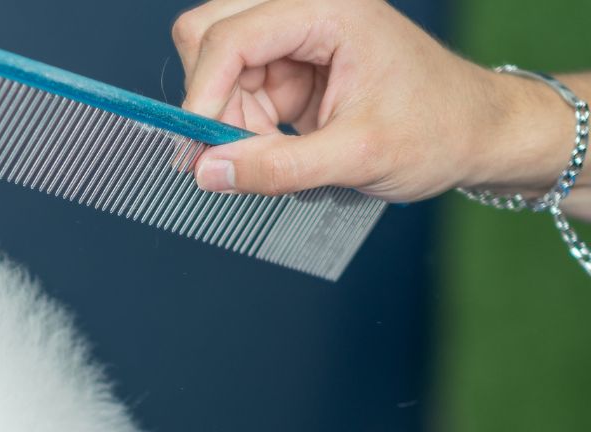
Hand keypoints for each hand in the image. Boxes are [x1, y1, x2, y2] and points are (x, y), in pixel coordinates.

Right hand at [172, 0, 580, 200]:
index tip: (196, 150)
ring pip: (216, 66)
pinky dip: (241, 125)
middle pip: (210, 32)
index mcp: (331, 9)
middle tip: (230, 146)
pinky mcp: (291, 67)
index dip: (204, 92)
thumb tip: (208, 172)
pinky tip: (277, 146)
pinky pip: (235, 90)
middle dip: (211, 95)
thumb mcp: (359, 156)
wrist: (478, 134)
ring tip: (271, 151)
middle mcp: (308, 11)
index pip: (232, 35)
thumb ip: (279, 167)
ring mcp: (296, 38)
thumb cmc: (438, 131)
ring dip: (227, 115)